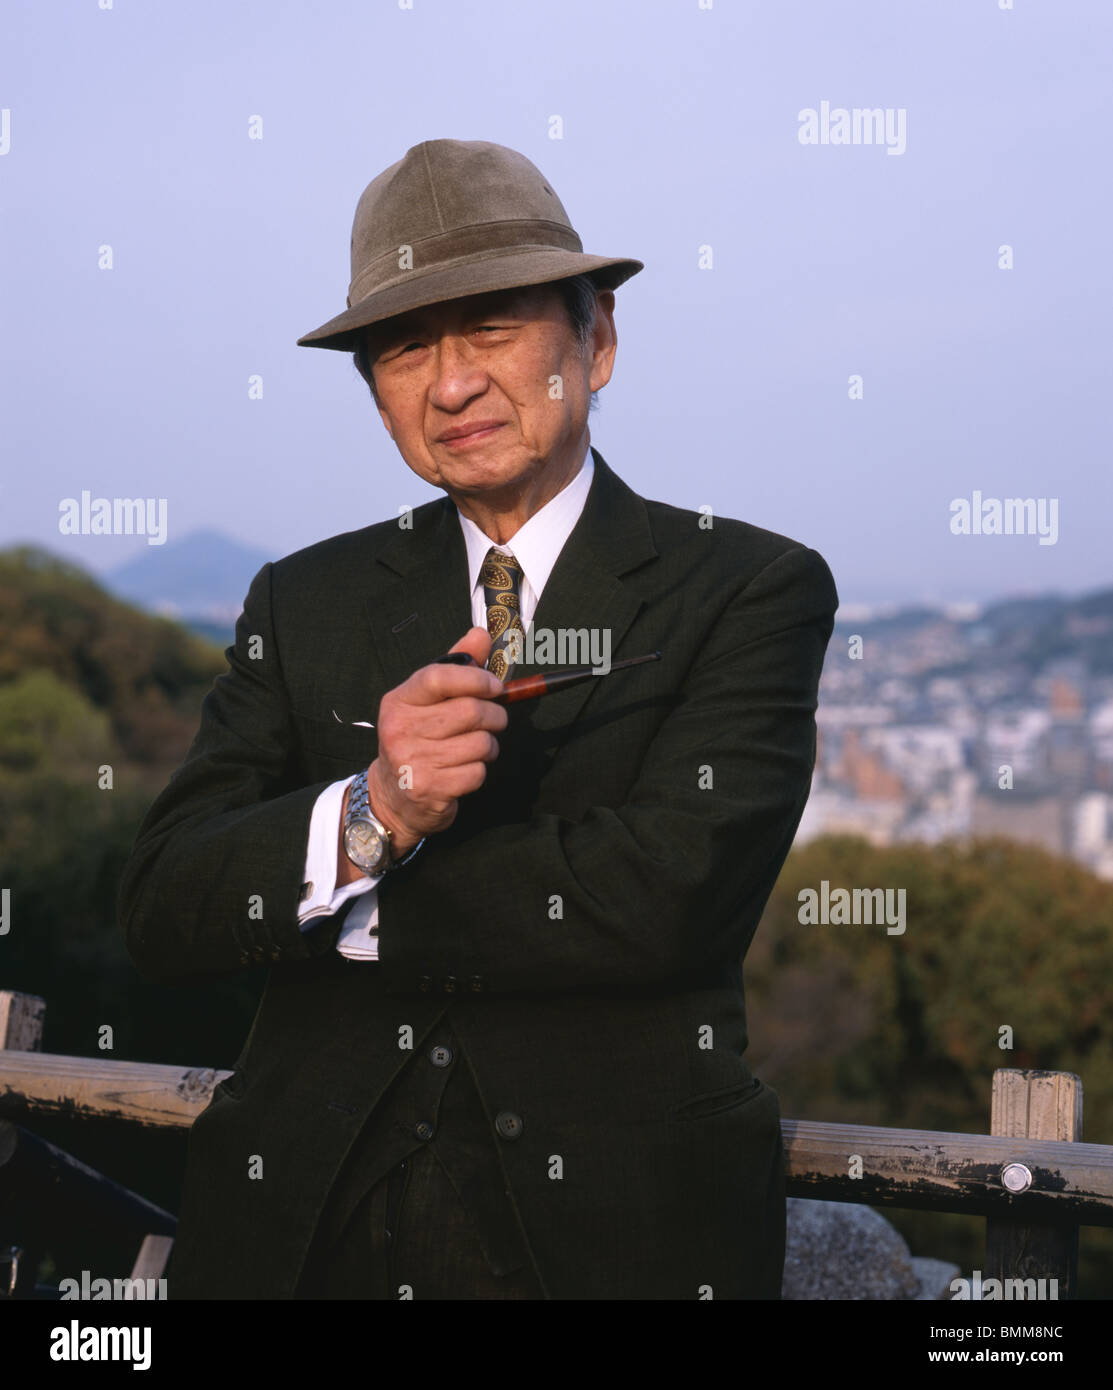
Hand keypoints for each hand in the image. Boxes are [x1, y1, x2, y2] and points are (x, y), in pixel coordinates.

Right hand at [336, 628, 506, 879]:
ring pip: (480, 743)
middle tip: (496, 720)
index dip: (476, 679)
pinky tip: (465, 770)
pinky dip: (480, 771)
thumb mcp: (427, 702)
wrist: (392, 796)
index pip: (439, 677)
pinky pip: (477, 772)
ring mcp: (412, 761)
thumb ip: (455, 667)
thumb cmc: (417, 739)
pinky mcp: (429, 789)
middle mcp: (400, 729)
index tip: (496, 687)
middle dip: (495, 715)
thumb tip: (480, 634)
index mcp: (399, 701)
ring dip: (489, 746)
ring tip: (478, 748)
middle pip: (470, 711)